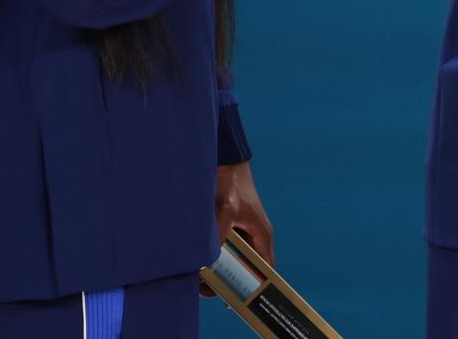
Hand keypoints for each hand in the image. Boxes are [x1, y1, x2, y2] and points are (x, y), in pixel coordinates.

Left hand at [201, 162, 273, 296]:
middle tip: (205, 287)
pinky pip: (218, 246)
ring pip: (228, 258)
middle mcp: (252, 235)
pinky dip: (207, 254)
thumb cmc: (231, 180)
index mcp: (261, 234)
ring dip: (214, 266)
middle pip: (243, 267)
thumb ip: (218, 233)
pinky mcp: (225, 225)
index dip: (253, 286)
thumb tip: (207, 260)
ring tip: (195, 273)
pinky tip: (193, 257)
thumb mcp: (226, 207)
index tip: (235, 299)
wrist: (223, 157)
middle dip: (225, 279)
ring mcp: (238, 230)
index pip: (264, 269)